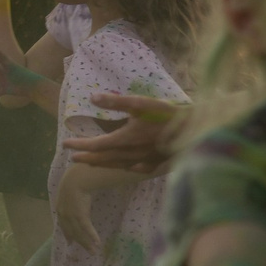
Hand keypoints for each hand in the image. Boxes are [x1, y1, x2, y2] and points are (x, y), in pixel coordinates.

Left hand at [55, 169, 102, 253]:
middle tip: (88, 251)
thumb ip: (69, 201)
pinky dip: (92, 236)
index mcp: (60, 210)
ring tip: (94, 251)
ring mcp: (72, 217)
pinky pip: (87, 228)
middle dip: (80, 243)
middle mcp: (64, 216)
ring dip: (87, 243)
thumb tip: (74, 202)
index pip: (64, 226)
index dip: (68, 235)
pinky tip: (98, 242)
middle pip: (73, 233)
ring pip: (80, 233)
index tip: (70, 243)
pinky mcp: (80, 215)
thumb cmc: (73, 185)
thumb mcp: (68, 195)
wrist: (76, 181)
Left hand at [62, 93, 182, 174]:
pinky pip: (138, 168)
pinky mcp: (160, 163)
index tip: (66, 144)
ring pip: (120, 165)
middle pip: (106, 158)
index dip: (81, 145)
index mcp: (127, 139)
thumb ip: (117, 102)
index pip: (97, 144)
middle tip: (73, 157)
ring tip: (91, 163)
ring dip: (104, 164)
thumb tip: (92, 97)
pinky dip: (126, 167)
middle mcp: (134, 154)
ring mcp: (147, 161)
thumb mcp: (142, 104)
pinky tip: (126, 167)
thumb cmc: (169, 115)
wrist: (199, 131)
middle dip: (88, 157)